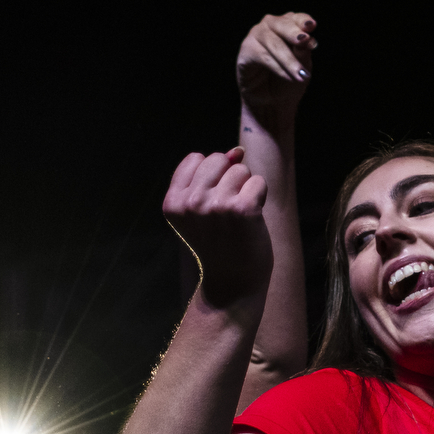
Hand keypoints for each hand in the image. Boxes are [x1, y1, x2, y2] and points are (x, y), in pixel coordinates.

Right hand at [163, 148, 271, 307]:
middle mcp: (191, 203)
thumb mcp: (202, 210)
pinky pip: (258, 182)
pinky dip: (260, 196)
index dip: (211, 176)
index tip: (211, 205)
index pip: (196, 158)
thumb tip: (238, 150)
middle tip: (227, 213)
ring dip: (246, 189)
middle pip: (219, 159)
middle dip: (229, 179)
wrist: (233, 283)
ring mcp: (216, 206)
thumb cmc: (219, 244)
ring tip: (239, 217)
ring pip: (241, 169)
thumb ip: (212, 176)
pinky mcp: (243, 210)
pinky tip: (253, 218)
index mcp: (173, 202)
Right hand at [237, 12, 316, 120]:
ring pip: (273, 42)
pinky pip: (261, 55)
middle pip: (281, 24)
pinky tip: (287, 76)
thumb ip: (303, 52)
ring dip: (288, 59)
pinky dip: (276, 67)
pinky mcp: (245, 51)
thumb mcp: (302, 66)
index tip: (312, 26)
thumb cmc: (289, 81)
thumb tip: (305, 39)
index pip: (296, 18)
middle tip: (305, 41)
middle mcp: (270, 27)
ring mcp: (255, 37)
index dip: (303, 20)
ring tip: (301, 75)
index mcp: (287, 26)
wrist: (273, 103)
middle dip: (294, 33)